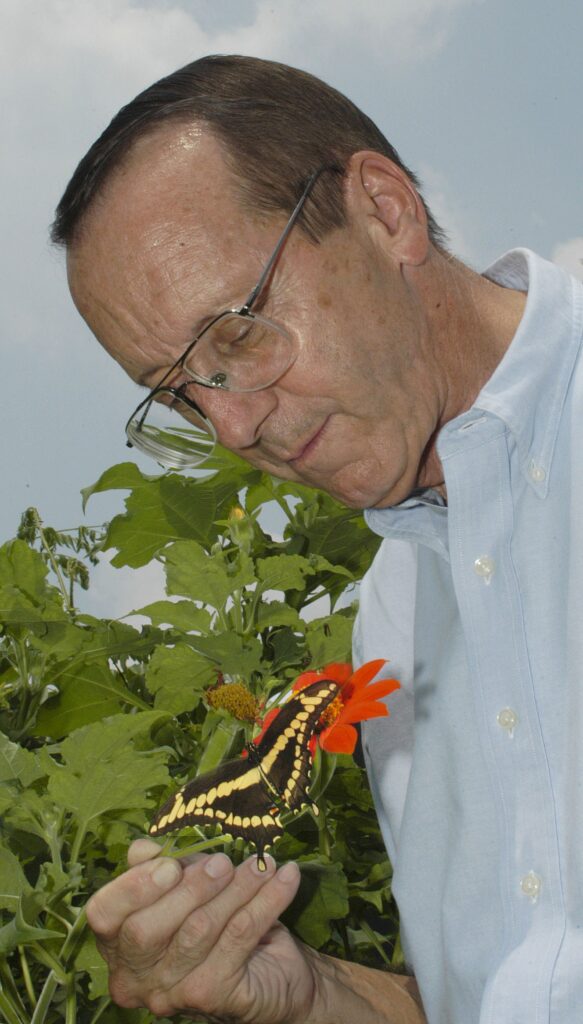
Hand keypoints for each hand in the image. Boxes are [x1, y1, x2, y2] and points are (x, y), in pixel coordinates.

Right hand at [86, 838, 318, 1021]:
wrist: (276, 968)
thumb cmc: (218, 917)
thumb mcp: (185, 885)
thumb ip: (161, 867)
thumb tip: (142, 849)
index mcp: (119, 943)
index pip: (104, 915)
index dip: (133, 887)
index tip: (170, 865)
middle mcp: (137, 977)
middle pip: (146, 929)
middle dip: (189, 888)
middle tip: (223, 863)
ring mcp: (173, 992)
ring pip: (198, 929)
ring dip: (237, 888)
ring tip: (262, 863)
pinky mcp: (214, 996)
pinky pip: (239, 936)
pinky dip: (267, 900)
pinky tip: (285, 877)